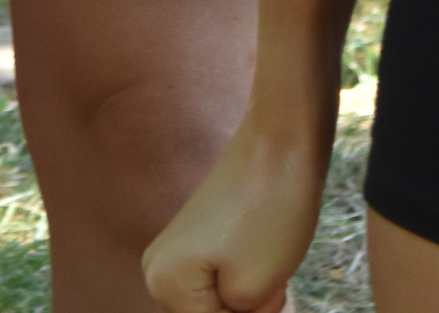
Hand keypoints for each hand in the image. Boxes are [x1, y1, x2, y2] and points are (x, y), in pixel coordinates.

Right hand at [142, 122, 324, 312]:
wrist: (281, 142)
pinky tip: (267, 255)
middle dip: (249, 311)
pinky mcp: (199, 238)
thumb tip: (230, 307)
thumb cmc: (270, 214)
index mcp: (162, 283)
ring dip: (253, 300)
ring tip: (269, 260)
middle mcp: (157, 267)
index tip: (271, 289)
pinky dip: (251, 282)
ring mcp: (176, 250)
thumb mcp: (256, 294)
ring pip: (223, 305)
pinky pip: (225, 284)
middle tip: (273, 280)